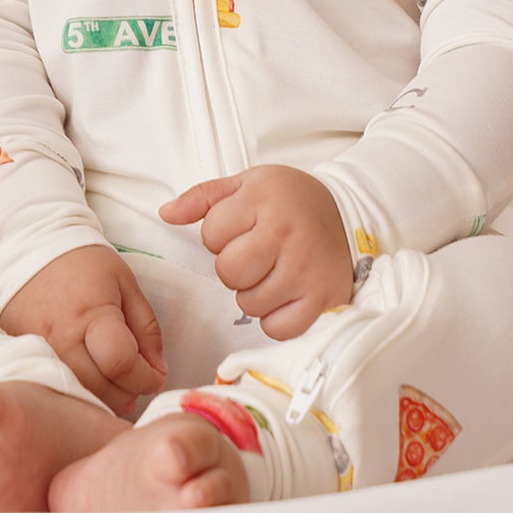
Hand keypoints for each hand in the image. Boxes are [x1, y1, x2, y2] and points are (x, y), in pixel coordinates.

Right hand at [0, 244, 166, 416]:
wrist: (31, 251)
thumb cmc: (84, 264)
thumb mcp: (126, 284)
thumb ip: (147, 328)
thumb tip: (158, 371)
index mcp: (91, 314)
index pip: (121, 363)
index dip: (145, 378)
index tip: (155, 376)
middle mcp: (60, 338)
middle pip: (101, 388)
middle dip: (128, 392)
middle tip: (137, 379)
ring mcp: (38, 351)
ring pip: (79, 395)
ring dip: (105, 396)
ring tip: (116, 381)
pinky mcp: (22, 357)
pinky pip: (56, 388)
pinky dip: (79, 391)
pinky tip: (90, 379)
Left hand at [159, 165, 355, 340]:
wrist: (347, 211)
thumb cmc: (288, 199)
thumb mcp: (246, 184)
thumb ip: (202, 198)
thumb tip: (165, 213)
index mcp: (264, 199)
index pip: (211, 233)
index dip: (219, 235)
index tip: (242, 228)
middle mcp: (287, 234)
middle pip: (229, 272)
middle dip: (233, 267)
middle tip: (254, 254)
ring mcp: (307, 269)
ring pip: (250, 303)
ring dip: (253, 293)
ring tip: (272, 271)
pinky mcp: (325, 299)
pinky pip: (278, 328)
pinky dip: (275, 318)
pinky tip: (285, 293)